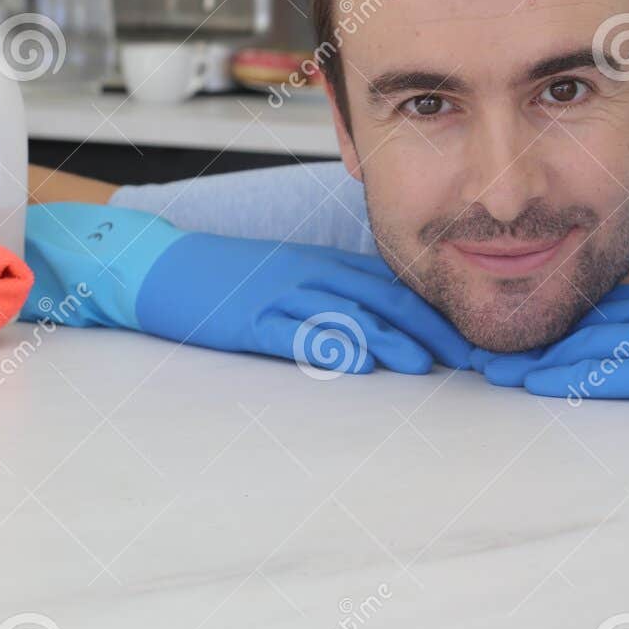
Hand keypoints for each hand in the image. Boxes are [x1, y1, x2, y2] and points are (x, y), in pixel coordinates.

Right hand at [24, 203, 470, 373]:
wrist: (158, 266)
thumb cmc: (226, 281)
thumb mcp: (287, 282)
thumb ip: (332, 300)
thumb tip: (382, 332)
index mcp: (322, 266)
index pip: (389, 288)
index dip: (433, 312)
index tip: (470, 340)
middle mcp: (309, 274)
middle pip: (380, 298)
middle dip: (427, 327)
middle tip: (469, 356)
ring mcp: (279, 295)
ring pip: (343, 312)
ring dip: (388, 337)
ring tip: (424, 362)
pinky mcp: (249, 318)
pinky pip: (294, 331)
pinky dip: (328, 344)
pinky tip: (356, 361)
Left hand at [471, 283, 628, 405]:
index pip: (605, 309)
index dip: (556, 318)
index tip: (515, 326)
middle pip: (584, 324)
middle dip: (530, 335)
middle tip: (477, 344)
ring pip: (588, 347)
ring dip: (534, 359)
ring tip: (486, 365)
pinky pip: (618, 375)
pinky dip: (571, 379)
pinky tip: (536, 384)